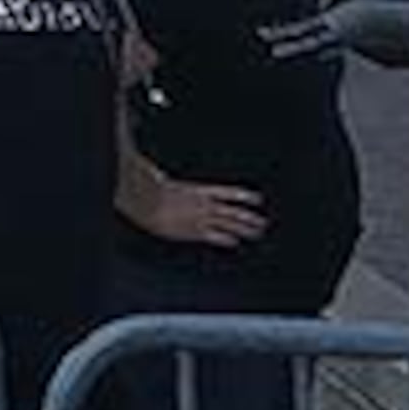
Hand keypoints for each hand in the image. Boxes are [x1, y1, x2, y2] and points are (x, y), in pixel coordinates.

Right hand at [153, 182, 267, 250]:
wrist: (145, 204)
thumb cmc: (150, 190)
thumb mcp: (161, 177)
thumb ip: (167, 174)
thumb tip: (157, 166)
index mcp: (199, 190)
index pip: (229, 192)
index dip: (245, 196)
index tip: (258, 199)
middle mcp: (204, 205)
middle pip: (233, 212)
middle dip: (250, 218)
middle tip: (263, 223)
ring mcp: (200, 219)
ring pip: (229, 225)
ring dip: (245, 230)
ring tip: (257, 233)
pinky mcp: (194, 232)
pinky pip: (215, 237)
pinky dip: (226, 240)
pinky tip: (235, 243)